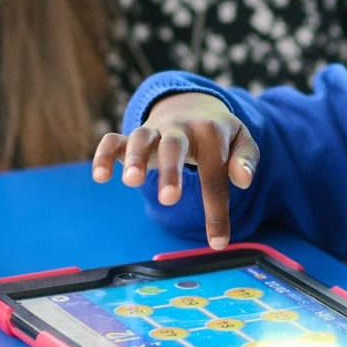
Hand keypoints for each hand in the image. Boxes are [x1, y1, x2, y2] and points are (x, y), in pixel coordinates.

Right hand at [91, 92, 258, 249]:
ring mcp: (154, 130)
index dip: (216, 209)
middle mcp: (180, 128)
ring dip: (134, 158)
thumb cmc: (219, 134)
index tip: (218, 242)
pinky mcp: (132, 137)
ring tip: (131, 182)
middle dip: (171, 171)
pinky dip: (104, 154)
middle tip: (170, 199)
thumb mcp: (240, 140)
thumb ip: (245, 158)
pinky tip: (100, 176)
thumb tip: (244, 180)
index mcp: (210, 131)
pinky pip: (114, 140)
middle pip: (174, 146)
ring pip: (141, 137)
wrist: (193, 103)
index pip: (214, 173)